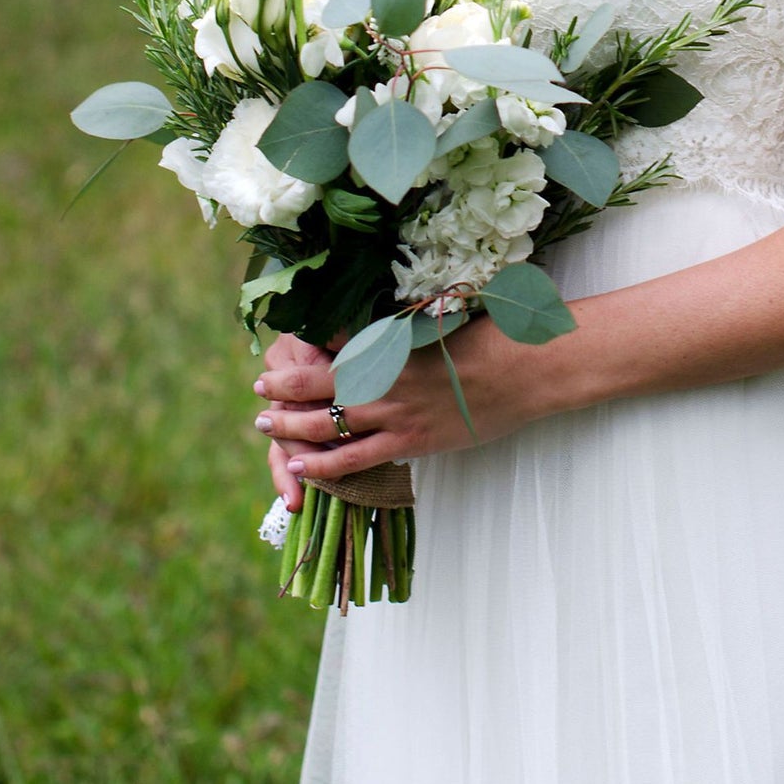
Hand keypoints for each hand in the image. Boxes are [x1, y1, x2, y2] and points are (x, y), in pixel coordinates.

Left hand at [253, 312, 561, 481]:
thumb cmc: (488, 335)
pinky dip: (322, 463)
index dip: (303, 346)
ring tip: (265, 424)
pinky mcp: (410, 442)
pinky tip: (298, 465)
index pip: (332, 342)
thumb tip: (376, 319)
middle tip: (260, 386)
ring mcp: (395, 412)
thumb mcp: (439, 318)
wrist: (523, 368)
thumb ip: (403, 324)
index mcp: (390, 341)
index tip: (283, 346)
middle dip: (284, 386)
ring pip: (326, 422)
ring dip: (290, 423)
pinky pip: (355, 458)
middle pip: (317, 383)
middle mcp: (384, 376)